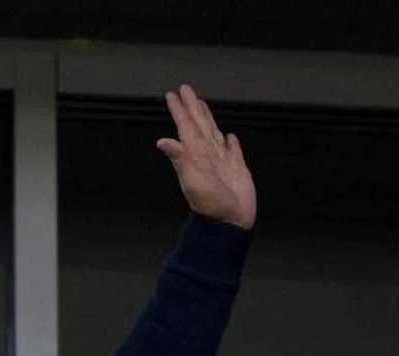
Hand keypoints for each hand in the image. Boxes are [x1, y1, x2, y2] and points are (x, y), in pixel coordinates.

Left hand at [156, 85, 255, 229]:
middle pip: (199, 125)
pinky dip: (231, 142)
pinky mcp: (237, 170)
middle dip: (192, 107)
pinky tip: (229, 136)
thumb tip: (161, 141)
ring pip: (214, 133)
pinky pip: (233, 151)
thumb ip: (179, 159)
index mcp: (196, 155)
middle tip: (186, 89)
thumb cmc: (210, 205)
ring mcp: (222, 162)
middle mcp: (207, 155)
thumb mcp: (192, 180)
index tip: (172, 94)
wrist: (229, 224)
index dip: (179, 111)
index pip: (186, 127)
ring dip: (208, 119)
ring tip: (202, 106)